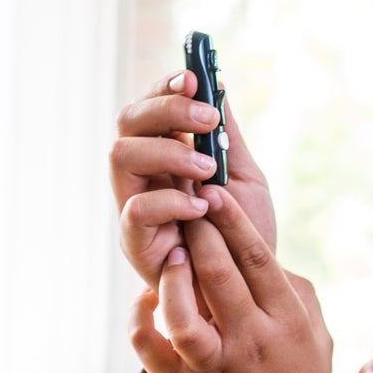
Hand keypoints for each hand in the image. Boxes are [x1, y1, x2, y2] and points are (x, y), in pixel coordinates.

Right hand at [110, 69, 276, 286]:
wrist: (250, 293)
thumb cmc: (242, 237)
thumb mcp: (242, 179)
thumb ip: (227, 138)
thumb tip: (219, 87)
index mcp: (163, 157)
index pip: (148, 109)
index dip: (164, 88)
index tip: (194, 78)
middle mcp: (142, 177)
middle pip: (127, 122)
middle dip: (165, 110)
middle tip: (207, 118)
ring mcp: (134, 209)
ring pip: (121, 156)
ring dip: (166, 151)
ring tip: (207, 168)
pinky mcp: (136, 245)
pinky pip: (135, 210)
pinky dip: (169, 201)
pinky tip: (201, 208)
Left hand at [128, 185, 331, 372]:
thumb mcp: (317, 340)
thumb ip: (296, 293)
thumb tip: (265, 255)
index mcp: (286, 323)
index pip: (256, 256)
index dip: (231, 219)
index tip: (212, 193)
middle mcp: (251, 342)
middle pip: (217, 271)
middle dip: (196, 230)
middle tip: (182, 207)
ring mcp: (215, 368)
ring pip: (180, 311)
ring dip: (169, 276)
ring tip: (170, 255)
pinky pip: (150, 346)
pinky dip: (140, 318)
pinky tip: (145, 301)